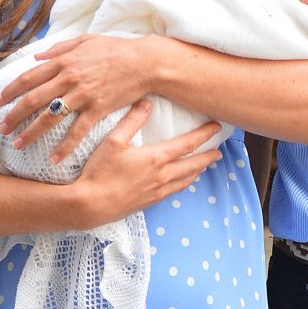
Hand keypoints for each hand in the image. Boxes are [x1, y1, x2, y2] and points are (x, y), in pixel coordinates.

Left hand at [0, 33, 151, 162]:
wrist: (145, 61)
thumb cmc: (118, 49)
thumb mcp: (87, 40)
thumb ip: (60, 48)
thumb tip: (37, 56)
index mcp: (65, 61)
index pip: (29, 77)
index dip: (10, 90)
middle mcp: (69, 78)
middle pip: (33, 100)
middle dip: (13, 116)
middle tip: (1, 129)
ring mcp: (83, 95)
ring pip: (49, 118)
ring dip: (31, 133)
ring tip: (18, 145)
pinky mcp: (98, 109)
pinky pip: (77, 132)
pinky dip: (64, 147)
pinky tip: (53, 159)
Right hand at [74, 100, 224, 226]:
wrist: (89, 206)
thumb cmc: (99, 172)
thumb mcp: (113, 141)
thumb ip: (132, 121)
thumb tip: (146, 102)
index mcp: (156, 158)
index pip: (188, 144)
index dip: (205, 134)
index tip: (217, 127)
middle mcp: (162, 176)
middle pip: (193, 164)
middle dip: (208, 157)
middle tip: (219, 152)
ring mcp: (157, 191)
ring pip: (185, 180)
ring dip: (197, 171)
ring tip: (204, 165)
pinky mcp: (149, 202)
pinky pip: (174, 191)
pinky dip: (183, 183)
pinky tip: (182, 182)